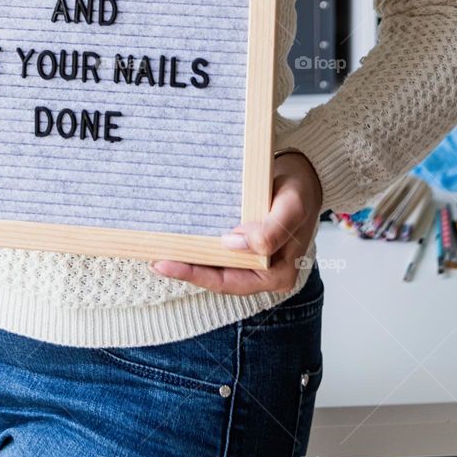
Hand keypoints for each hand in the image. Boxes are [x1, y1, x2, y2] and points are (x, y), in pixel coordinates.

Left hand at [149, 152, 322, 294]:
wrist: (303, 174)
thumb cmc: (299, 191)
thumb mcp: (291, 207)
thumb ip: (271, 230)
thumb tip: (234, 243)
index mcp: (277, 274)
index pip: (230, 282)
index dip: (198, 275)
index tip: (169, 263)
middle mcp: (262, 272)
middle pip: (217, 277)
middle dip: (185, 270)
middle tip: (153, 258)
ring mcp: (249, 260)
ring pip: (213, 266)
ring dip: (186, 259)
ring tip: (156, 250)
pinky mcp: (240, 245)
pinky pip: (214, 250)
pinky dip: (195, 245)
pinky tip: (174, 238)